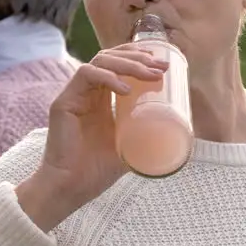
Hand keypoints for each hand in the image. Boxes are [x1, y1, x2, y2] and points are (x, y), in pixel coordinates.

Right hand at [16, 45, 167, 232]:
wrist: (71, 188)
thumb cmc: (96, 171)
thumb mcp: (130, 148)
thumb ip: (145, 135)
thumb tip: (181, 133)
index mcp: (100, 99)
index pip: (117, 64)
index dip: (139, 59)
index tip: (164, 65)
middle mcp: (86, 93)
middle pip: (110, 57)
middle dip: (138, 57)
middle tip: (161, 66)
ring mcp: (74, 95)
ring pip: (100, 61)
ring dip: (127, 64)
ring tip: (149, 74)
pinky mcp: (64, 102)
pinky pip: (85, 75)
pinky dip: (107, 78)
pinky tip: (125, 89)